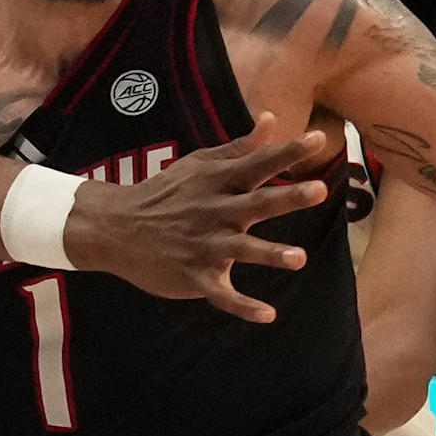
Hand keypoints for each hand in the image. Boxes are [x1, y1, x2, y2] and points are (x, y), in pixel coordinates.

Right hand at [60, 115, 334, 322]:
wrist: (116, 229)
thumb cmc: (165, 193)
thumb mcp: (198, 164)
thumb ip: (240, 148)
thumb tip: (271, 119)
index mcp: (217, 182)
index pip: (259, 163)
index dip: (289, 151)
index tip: (319, 138)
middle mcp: (214, 212)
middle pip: (256, 203)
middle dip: (287, 198)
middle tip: (319, 189)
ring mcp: (204, 246)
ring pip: (242, 251)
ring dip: (270, 254)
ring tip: (299, 259)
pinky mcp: (195, 277)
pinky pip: (222, 294)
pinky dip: (243, 306)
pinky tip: (268, 316)